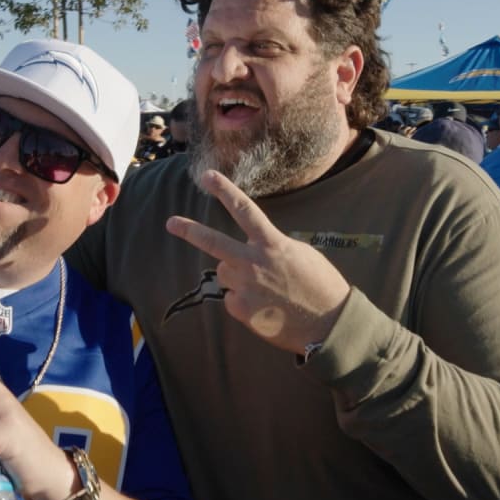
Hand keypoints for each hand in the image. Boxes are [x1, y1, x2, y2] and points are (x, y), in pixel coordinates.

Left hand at [165, 169, 350, 353]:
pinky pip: (232, 299)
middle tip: (171, 223)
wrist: (328, 323)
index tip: (209, 176)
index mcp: (271, 244)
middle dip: (189, 230)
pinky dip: (243, 301)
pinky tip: (265, 307)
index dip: (225, 191)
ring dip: (236, 277)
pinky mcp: (241, 310)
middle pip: (213, 242)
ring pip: (225, 273)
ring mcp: (245, 288)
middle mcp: (253, 263)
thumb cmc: (320, 285)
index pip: (244, 210)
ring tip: (263, 288)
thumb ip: (271, 246)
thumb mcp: (299, 254)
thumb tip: (253, 249)